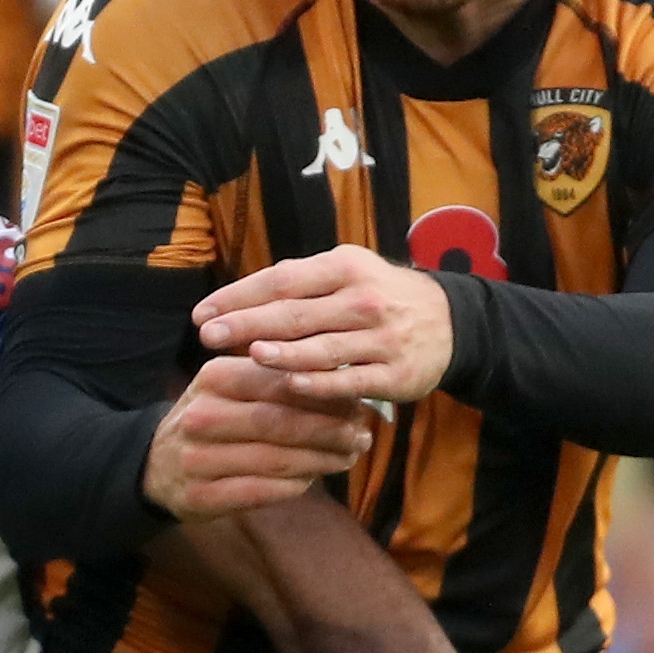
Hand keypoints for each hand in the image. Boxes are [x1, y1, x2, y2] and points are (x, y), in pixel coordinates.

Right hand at [142, 352, 380, 519]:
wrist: (155, 465)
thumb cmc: (213, 419)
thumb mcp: (233, 387)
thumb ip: (278, 380)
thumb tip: (343, 378)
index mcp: (213, 378)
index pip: (280, 382)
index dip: (325, 395)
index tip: (357, 404)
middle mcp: (202, 416)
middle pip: (281, 421)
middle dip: (330, 430)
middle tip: (362, 435)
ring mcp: (197, 459)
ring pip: (275, 459)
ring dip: (320, 461)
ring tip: (348, 457)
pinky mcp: (200, 496)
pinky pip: (260, 491)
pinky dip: (294, 486)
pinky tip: (313, 479)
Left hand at [194, 243, 456, 402]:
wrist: (450, 322)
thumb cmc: (380, 295)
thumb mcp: (348, 272)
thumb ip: (301, 283)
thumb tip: (240, 298)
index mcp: (344, 267)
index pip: (282, 280)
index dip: (239, 296)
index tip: (203, 314)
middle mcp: (363, 299)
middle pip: (296, 313)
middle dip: (247, 325)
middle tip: (207, 337)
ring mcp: (380, 338)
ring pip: (323, 348)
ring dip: (282, 354)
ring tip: (248, 356)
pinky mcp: (394, 374)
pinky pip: (350, 380)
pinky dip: (320, 383)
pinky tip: (291, 385)